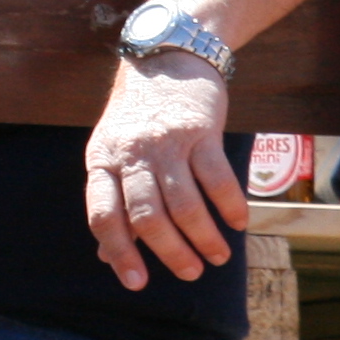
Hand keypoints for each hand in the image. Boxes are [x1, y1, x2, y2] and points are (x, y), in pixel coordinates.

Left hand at [83, 53, 245, 291]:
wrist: (166, 56)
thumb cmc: (136, 116)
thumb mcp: (111, 152)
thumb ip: (111, 202)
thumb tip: (106, 257)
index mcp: (102, 161)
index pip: (103, 214)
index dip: (118, 252)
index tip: (136, 283)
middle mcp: (131, 153)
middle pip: (147, 216)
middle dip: (171, 253)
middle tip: (190, 273)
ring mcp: (167, 142)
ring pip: (184, 204)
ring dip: (204, 238)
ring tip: (218, 257)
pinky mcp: (202, 131)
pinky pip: (218, 179)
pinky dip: (230, 207)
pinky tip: (238, 223)